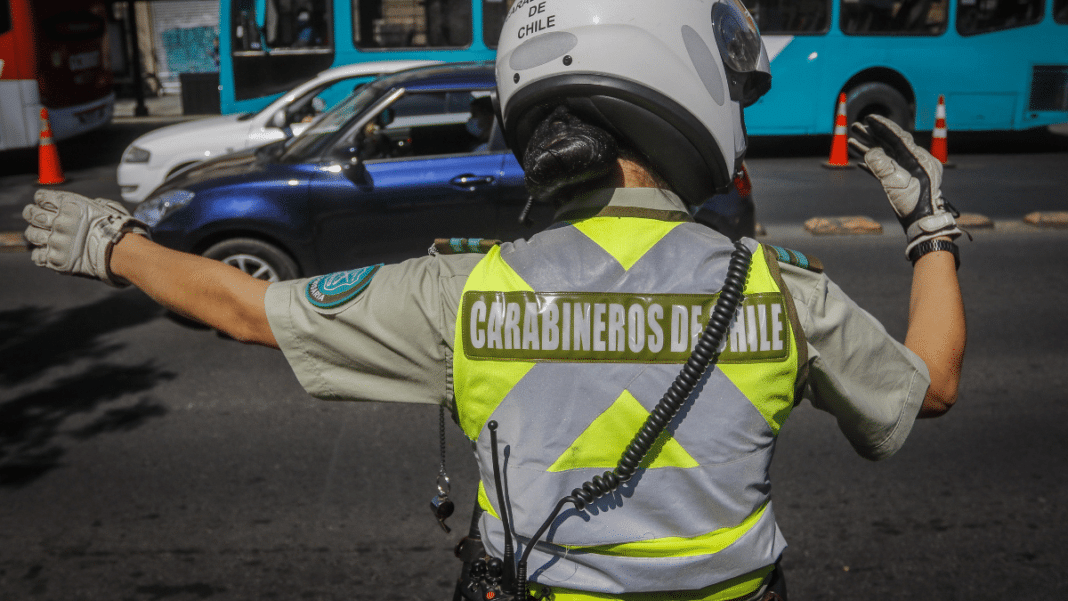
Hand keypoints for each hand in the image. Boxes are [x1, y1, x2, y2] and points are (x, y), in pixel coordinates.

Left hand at [23, 190, 149, 286]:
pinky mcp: (56, 259)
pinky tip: (48, 252)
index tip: (46, 204)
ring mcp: (56, 241)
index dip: (42, 200)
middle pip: (31, 214)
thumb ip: (93, 204)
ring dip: (35, 235)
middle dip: (31, 214)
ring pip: (31, 234)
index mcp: (70, 205)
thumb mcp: (107, 207)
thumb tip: (92, 204)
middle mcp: (59, 221)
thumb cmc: (120, 229)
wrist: (123, 252)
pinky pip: (37, 256)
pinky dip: (40, 255)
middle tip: (36, 218)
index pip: (41, 196)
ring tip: (44, 237)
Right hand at [848, 115, 961, 256]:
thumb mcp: (896, 182)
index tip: (868, 119)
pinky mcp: (902, 183)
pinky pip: (885, 169)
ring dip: (869, 149)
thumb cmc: (913, 203)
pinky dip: (872, 165)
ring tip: (852, 142)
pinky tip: (860, 162)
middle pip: (890, 144)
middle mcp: (915, 161)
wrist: (923, 223)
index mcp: (918, 157)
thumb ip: (882, 165)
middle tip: (855, 127)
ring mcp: (908, 172)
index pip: (898, 137)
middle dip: (872, 135)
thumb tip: (869, 153)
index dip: (882, 127)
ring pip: (885, 156)